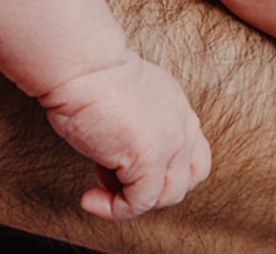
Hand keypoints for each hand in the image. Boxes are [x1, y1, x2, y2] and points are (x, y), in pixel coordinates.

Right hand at [39, 51, 211, 220]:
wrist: (84, 66)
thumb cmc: (91, 77)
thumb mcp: (129, 100)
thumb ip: (139, 124)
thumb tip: (122, 156)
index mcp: (179, 109)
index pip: (191, 154)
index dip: (163, 170)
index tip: (126, 167)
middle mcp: (183, 125)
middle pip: (189, 178)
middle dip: (155, 189)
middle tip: (118, 181)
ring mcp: (172, 143)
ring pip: (168, 195)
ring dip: (133, 200)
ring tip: (99, 184)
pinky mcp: (151, 159)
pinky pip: (140, 203)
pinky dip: (113, 209)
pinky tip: (89, 199)